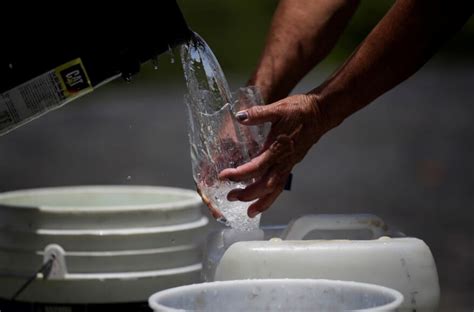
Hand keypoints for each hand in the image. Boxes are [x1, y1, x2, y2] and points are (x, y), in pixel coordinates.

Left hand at [218, 93, 329, 217]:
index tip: (223, 176)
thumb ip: (258, 114)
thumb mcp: (278, 108)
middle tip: (230, 197)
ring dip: (262, 202)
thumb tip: (239, 116)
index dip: (239, 174)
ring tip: (249, 213)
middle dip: (247, 194)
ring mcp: (288, 164)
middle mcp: (283, 161)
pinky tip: (263, 200)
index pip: (256, 167)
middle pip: (265, 185)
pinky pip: (280, 185)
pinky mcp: (291, 164)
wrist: (321, 114)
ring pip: (275, 189)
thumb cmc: (300, 110)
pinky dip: (271, 196)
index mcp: (277, 148)